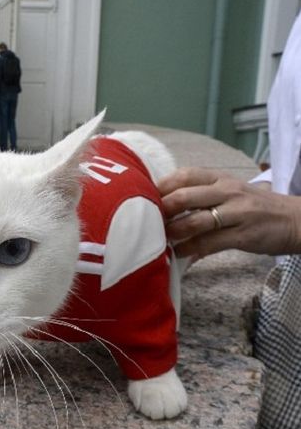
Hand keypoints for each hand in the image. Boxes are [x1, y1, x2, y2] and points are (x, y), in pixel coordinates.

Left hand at [157, 167, 300, 257]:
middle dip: (161, 209)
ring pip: (196, 220)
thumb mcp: (228, 192)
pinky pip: (210, 242)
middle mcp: (227, 191)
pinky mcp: (244, 234)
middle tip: (145, 220)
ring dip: (173, 232)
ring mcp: (237, 213)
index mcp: (220, 179)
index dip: (160, 186)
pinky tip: (178, 253)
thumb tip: (162, 205)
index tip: (142, 197)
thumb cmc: (253, 207)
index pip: (185, 175)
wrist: (296, 219)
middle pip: (185, 196)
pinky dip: (190, 249)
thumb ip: (200, 194)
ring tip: (159, 239)